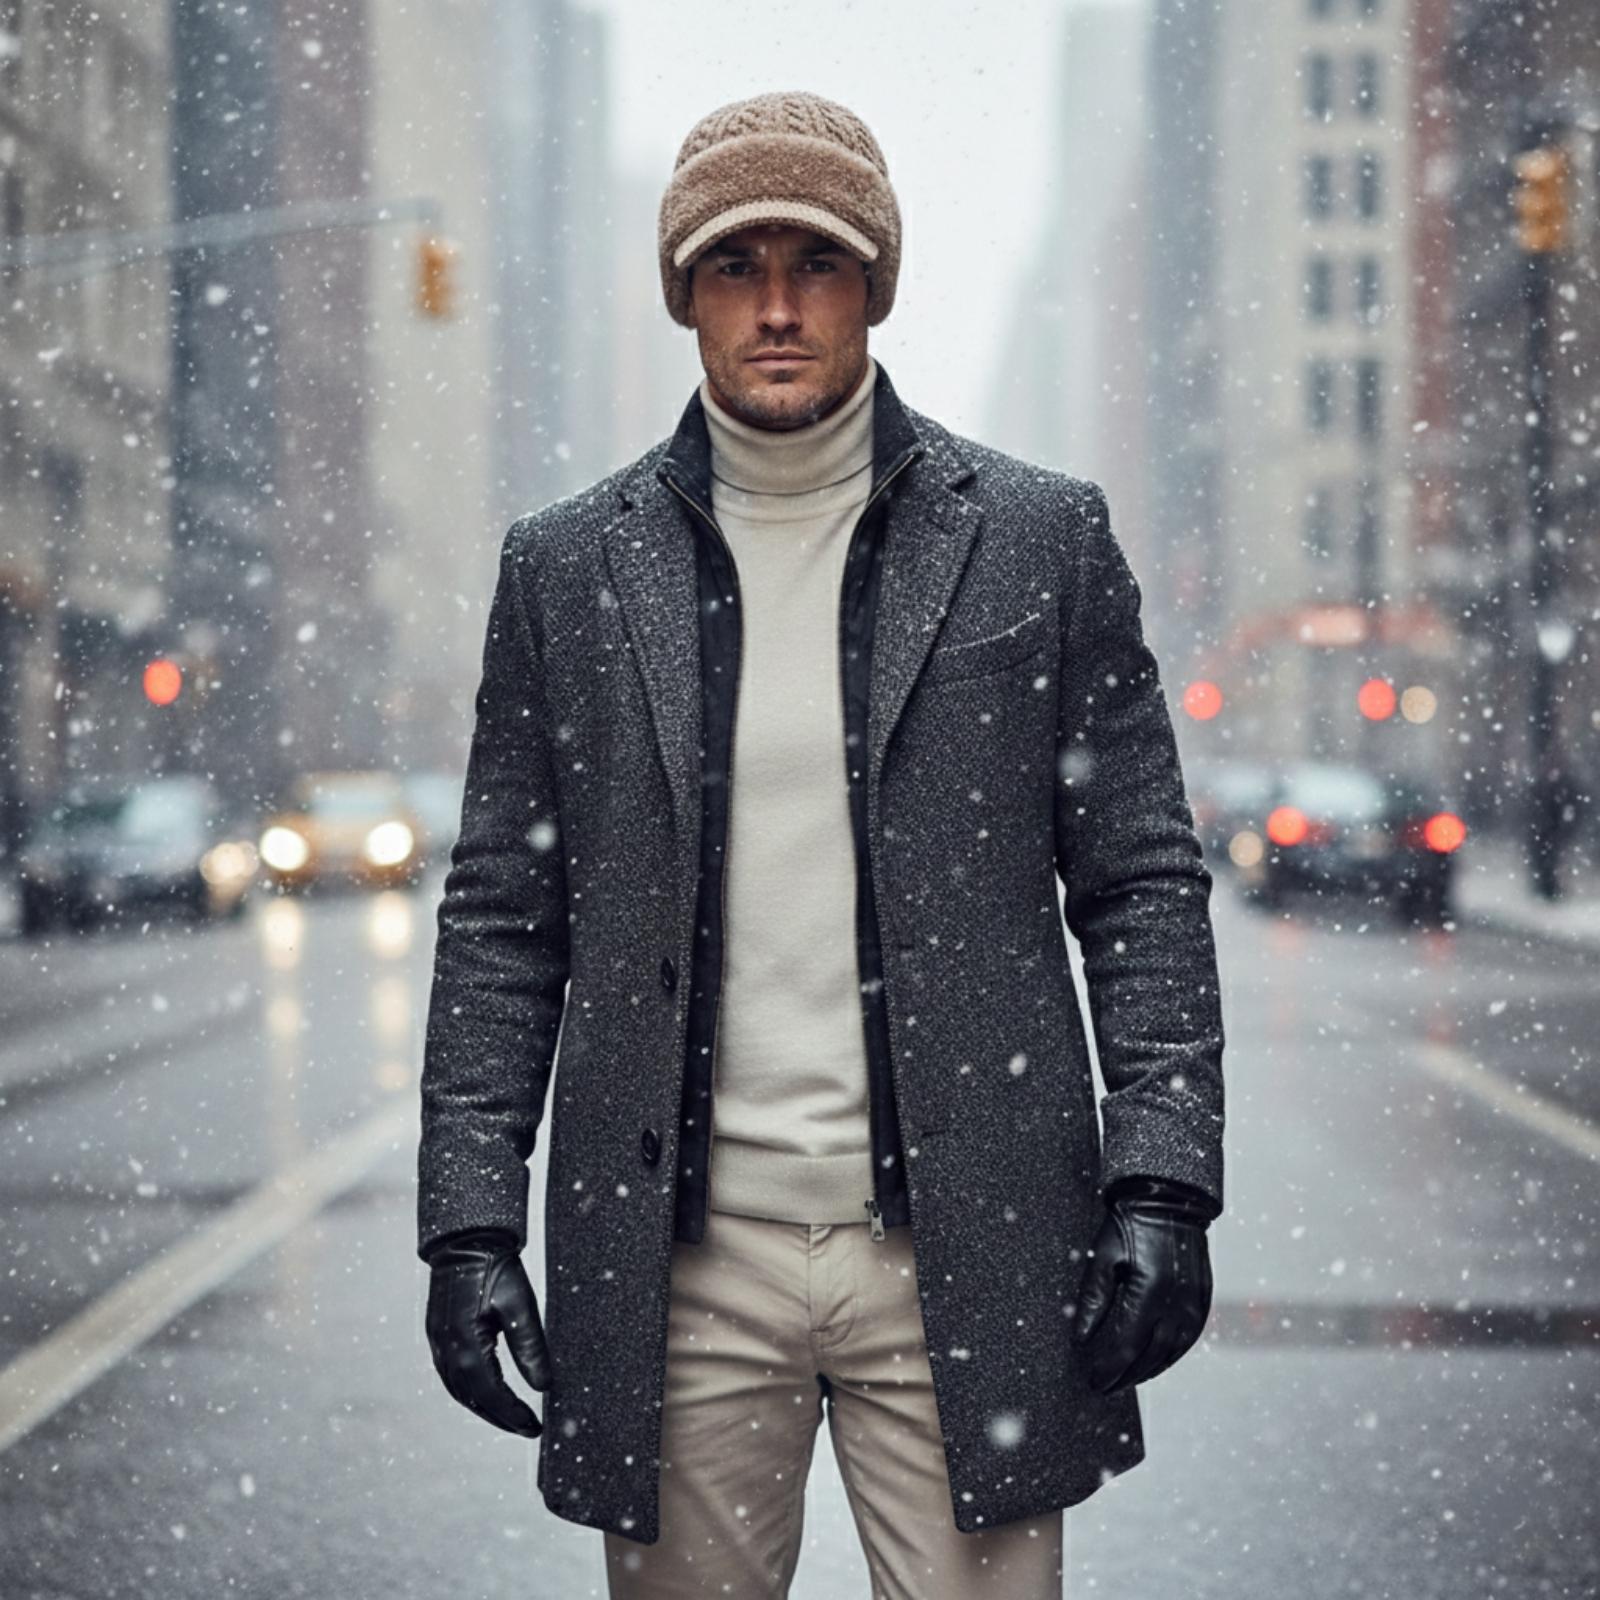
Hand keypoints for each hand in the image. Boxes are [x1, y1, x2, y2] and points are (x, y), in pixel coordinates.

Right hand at [424, 1229, 549, 1436]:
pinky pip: (452, 1377)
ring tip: (512, 1418)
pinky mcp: (437, 1336)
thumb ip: (530, 1348)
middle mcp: (446, 1351)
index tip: (535, 1427)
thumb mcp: (520, 1306)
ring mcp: (437, 1344)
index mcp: (465, 1344)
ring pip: (460, 1391)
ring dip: (485, 1408)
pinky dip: (471, 1392)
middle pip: (472, 1399)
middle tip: (528, 1429)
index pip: (491, 1395)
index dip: (513, 1415)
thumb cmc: (495, 1268)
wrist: (465, 1240)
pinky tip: (488, 1394)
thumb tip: (544, 1387)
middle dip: (501, 1418)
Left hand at [1073, 1176, 1216, 1393]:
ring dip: (1147, 1370)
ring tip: (1125, 1379)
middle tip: (1104, 1386)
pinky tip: (1154, 1360)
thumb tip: (1081, 1339)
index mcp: (1149, 1292)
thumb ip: (1093, 1301)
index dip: (1108, 1368)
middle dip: (1124, 1375)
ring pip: (1171, 1352)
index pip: (1126, 1346)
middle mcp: (1176, 1303)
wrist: (1168, 1199)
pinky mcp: (1203, 1298)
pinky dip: (1168, 1355)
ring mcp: (1194, 1302)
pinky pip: (1187, 1338)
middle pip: (1149, 1356)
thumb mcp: (1102, 1259)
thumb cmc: (1129, 1225)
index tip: (1092, 1381)